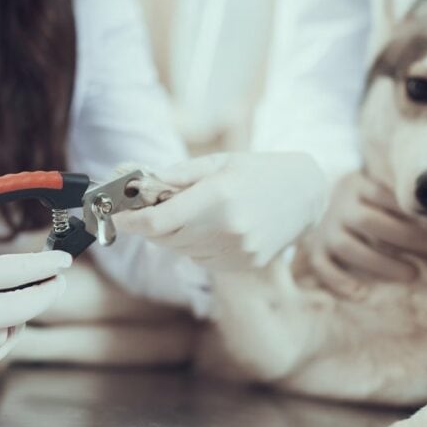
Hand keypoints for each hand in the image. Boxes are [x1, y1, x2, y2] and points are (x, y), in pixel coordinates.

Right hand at [0, 176, 70, 374]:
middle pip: (19, 308)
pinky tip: (2, 327)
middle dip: (46, 291)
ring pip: (5, 336)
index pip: (9, 273)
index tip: (64, 260)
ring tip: (30, 296)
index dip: (43, 266)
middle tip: (58, 277)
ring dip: (24, 316)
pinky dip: (0, 344)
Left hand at [114, 152, 328, 269]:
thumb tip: (139, 183)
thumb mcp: (219, 162)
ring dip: (175, 236)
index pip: (158, 222)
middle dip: (151, 225)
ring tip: (194, 213)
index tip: (119, 217)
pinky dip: (197, 247)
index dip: (131, 222)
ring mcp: (237, 251)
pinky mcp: (244, 264)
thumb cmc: (259, 171)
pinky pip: (203, 260)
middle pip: (166, 239)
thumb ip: (178, 175)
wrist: (306, 194)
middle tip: (148, 209)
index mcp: (217, 197)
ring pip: (183, 252)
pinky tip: (213, 228)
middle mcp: (227, 229)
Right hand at [297, 172, 426, 296]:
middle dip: (405, 238)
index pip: (385, 195)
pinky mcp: (315, 249)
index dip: (413, 211)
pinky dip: (338, 281)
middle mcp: (339, 206)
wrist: (317, 204)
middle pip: (368, 221)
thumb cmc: (367, 202)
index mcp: (357, 185)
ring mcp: (326, 229)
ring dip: (381, 263)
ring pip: (347, 247)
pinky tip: (360, 294)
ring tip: (412, 275)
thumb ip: (402, 200)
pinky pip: (322, 266)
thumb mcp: (380, 190)